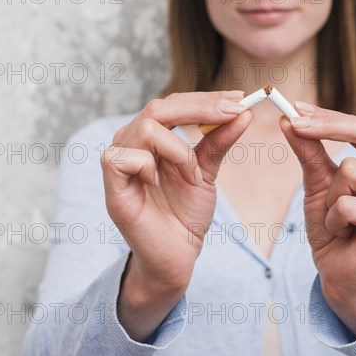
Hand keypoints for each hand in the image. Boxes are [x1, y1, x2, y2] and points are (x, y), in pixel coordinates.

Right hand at [101, 91, 251, 293]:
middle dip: (200, 108)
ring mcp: (119, 162)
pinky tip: (159, 184)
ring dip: (179, 150)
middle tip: (232, 112)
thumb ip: (219, 141)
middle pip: (159, 107)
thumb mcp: (208, 171)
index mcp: (152, 136)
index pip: (175, 103)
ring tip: (193, 175)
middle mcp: (132, 142)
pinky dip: (149, 166)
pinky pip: (124, 157)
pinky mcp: (112, 185)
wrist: (177, 255)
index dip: (206, 99)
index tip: (238, 99)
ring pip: (146, 128)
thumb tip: (243, 113)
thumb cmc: (186, 213)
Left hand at [279, 103, 355, 335]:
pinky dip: (333, 220)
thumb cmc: (334, 224)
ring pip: (350, 171)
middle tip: (294, 123)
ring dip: (331, 197)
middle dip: (327, 127)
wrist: (340, 272)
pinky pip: (346, 205)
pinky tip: (346, 233)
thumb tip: (287, 119)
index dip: (330, 116)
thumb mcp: (318, 182)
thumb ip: (309, 150)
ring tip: (340, 217)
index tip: (296, 108)